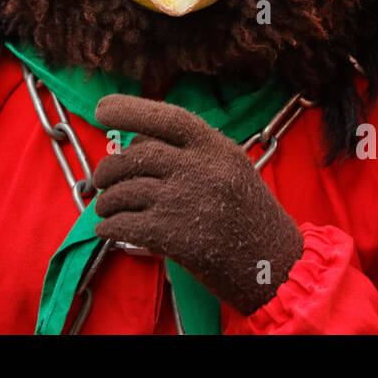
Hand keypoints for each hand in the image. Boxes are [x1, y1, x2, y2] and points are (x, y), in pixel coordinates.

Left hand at [92, 93, 303, 314]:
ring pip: (126, 191)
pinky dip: (110, 227)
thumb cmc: (251, 218)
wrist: (276, 267)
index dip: (130, 109)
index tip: (101, 109)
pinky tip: (109, 230)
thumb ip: (193, 154)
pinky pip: (126, 225)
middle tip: (100, 181)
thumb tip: (138, 144)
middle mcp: (200, 168)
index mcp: (216, 148)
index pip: (167, 118)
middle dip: (108, 169)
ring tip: (105, 208)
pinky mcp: (174, 236)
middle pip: (136, 157)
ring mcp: (185, 201)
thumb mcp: (232, 170)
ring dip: (107, 201)